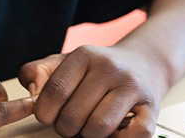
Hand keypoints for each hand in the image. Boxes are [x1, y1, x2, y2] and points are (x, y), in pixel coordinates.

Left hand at [18, 45, 166, 136]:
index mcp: (84, 54)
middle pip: (75, 114)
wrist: (140, 64)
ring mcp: (132, 87)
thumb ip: (36, 72)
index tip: (45, 116)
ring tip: (87, 126)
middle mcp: (109, 67)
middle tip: (68, 124)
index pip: (56, 90)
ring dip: (88, 136)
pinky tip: (111, 131)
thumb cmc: (94, 69)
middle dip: (65, 127)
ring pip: (99, 128)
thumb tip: (32, 92)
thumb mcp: (62, 62)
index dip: (45, 111)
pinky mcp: (151, 108)